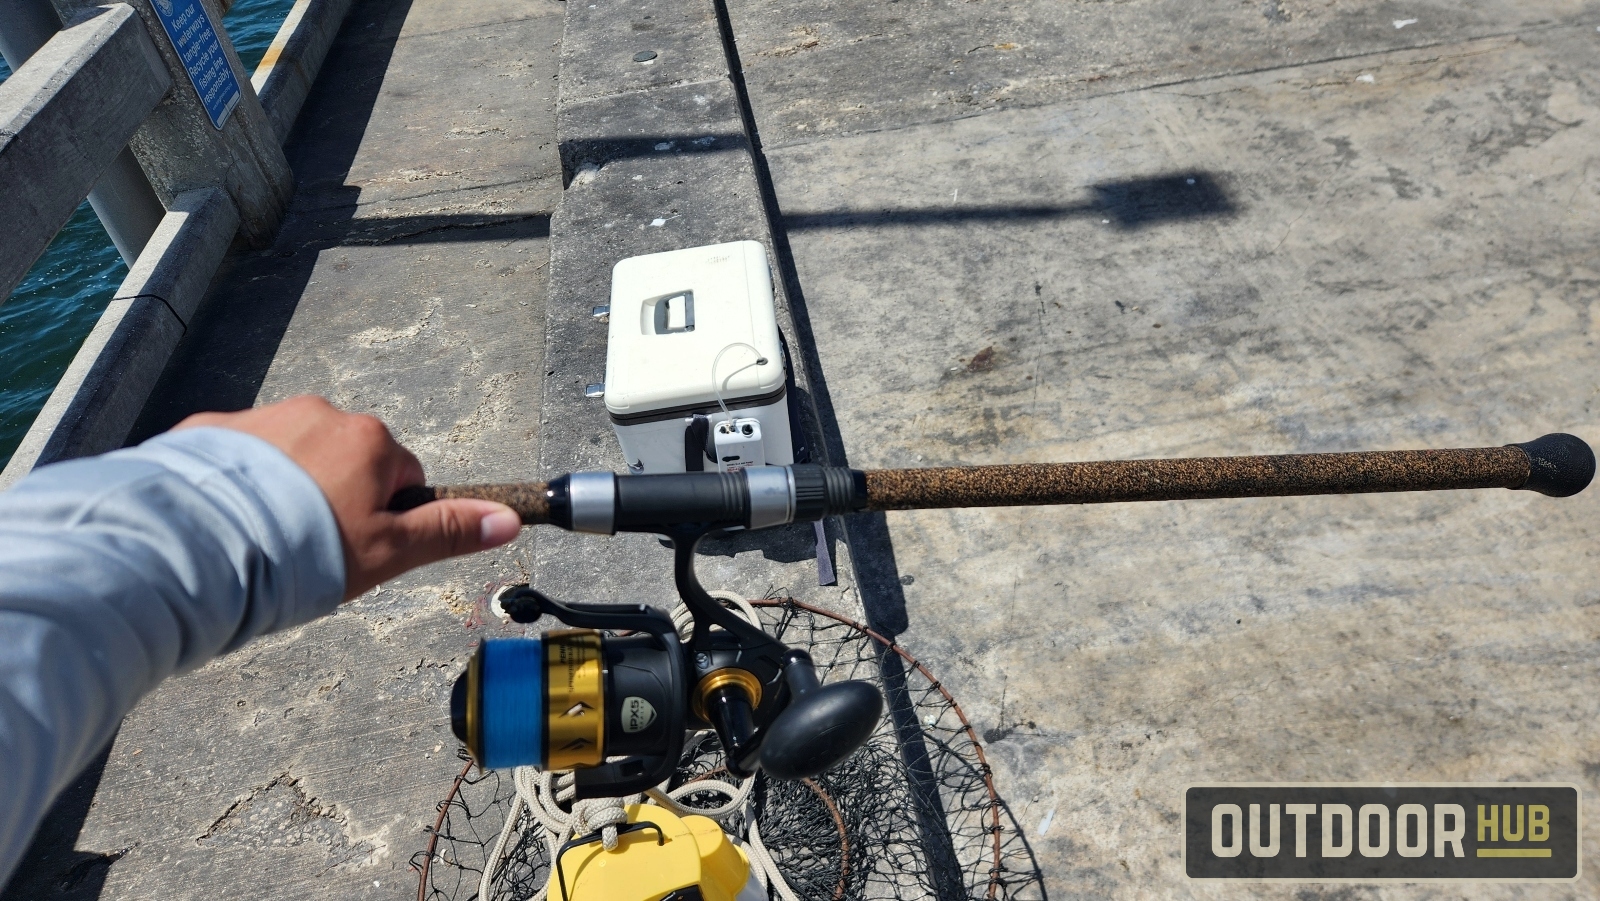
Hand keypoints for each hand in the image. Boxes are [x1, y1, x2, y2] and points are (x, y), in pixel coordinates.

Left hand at [174, 396, 520, 598]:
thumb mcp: (387, 552)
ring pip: (291, 456)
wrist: (200, 546)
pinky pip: (238, 455)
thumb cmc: (302, 552)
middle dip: (333, 496)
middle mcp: (318, 414)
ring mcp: (261, 418)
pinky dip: (237, 484)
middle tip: (307, 548)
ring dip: (286, 489)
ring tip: (262, 539)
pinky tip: (225, 522)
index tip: (355, 547)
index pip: (400, 475)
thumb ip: (448, 531)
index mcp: (369, 440)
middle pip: (345, 459)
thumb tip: (510, 519)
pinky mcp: (209, 431)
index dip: (384, 517)